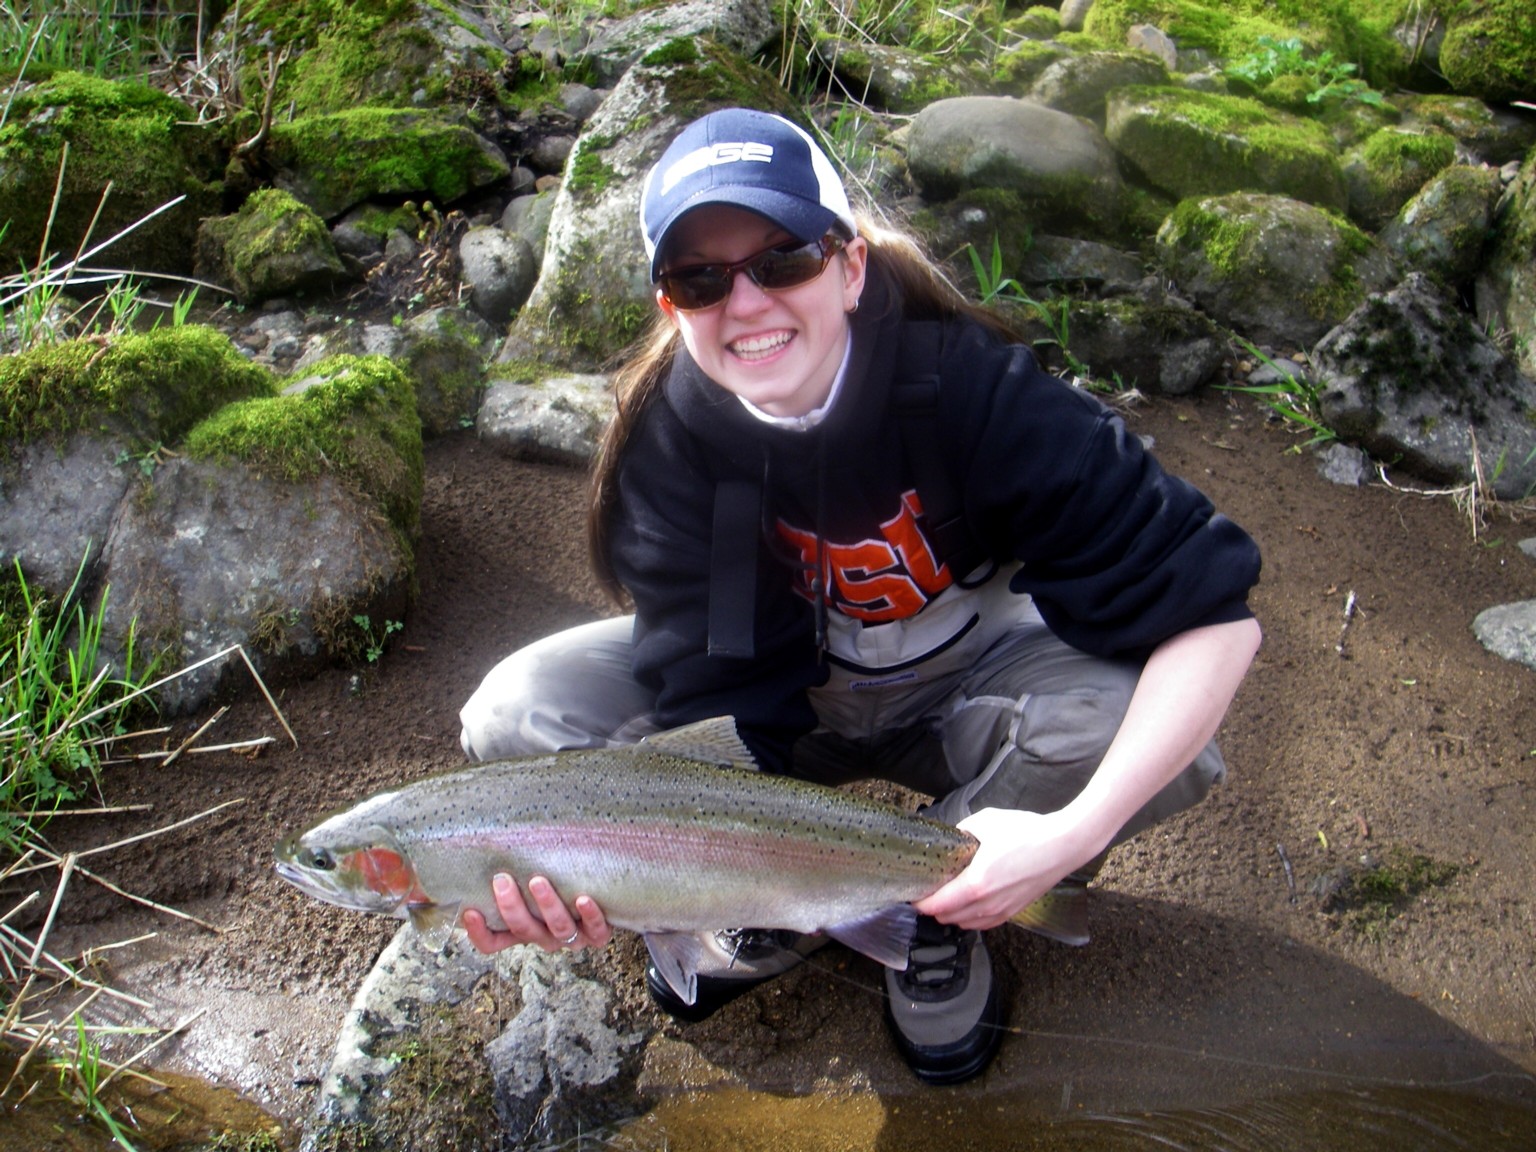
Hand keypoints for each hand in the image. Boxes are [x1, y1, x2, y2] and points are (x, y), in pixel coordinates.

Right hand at [462, 873, 612, 953]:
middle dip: (511, 907)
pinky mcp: (598, 933)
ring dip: (547, 906)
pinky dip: (589, 915)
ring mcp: (572, 937)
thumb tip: (466, 859)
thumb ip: (501, 873)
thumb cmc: (556, 880)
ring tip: (538, 882)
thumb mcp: (525, 880)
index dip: (479, 933)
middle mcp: (545, 937)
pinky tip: (583, 898)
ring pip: (558, 929)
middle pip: (524, 931)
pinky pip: (595, 931)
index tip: (470, 911)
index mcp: (523, 929)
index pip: (492, 943)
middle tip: (502, 880)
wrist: (603, 891)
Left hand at [913, 808, 1094, 929]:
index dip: (919, 902)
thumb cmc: (1027, 832)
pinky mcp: (1013, 911)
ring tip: (945, 898)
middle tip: (926, 892)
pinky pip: (983, 923)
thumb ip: (962, 832)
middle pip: (947, 918)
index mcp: (976, 884)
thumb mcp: (985, 821)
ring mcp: (1002, 911)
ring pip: (965, 923)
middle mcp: (987, 904)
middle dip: (932, 908)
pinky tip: (968, 903)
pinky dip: (970, 918)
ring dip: (950, 914)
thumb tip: (951, 838)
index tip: (911, 894)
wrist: (1063, 845)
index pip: (937, 905)